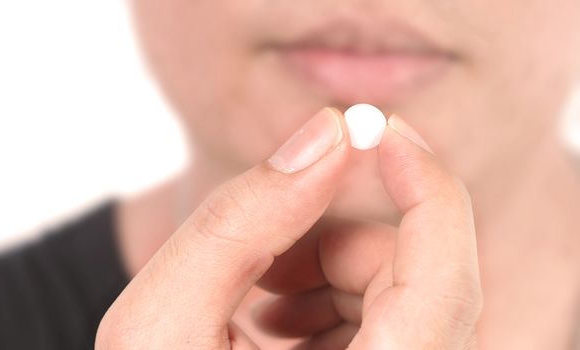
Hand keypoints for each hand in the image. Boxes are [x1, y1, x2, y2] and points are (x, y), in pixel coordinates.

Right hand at [95, 107, 481, 348]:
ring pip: (411, 298)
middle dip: (340, 244)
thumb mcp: (161, 319)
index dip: (426, 189)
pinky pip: (396, 322)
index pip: (444, 284)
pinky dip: (339, 303)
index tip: (379, 129)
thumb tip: (327, 134)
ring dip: (334, 277)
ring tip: (262, 307)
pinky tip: (279, 329)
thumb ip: (241, 217)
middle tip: (265, 260)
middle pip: (424, 283)